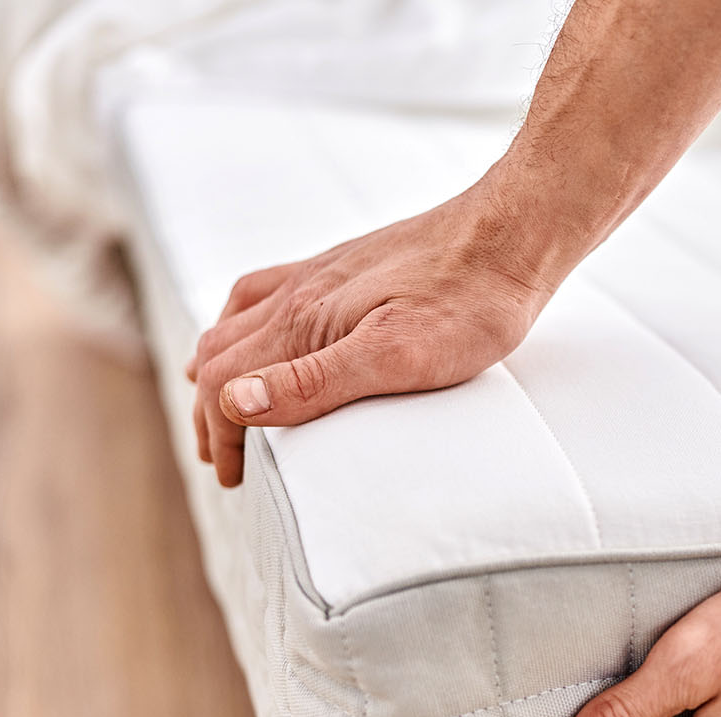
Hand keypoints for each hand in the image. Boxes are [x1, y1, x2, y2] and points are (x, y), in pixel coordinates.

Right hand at [185, 178, 563, 486]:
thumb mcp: (397, 358)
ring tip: (223, 403)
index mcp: (302, 322)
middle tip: (223, 459)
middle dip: (211, 411)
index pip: (224, 384)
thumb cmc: (468, 301)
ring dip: (218, 367)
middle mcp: (297, 293)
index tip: (233, 477)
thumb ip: (314, 382)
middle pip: (220, 354)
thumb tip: (235, 402)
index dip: (220, 436)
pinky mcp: (344, 265)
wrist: (509, 235)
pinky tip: (263, 332)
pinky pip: (268, 290)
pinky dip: (243, 323)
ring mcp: (318, 274)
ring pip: (236, 321)